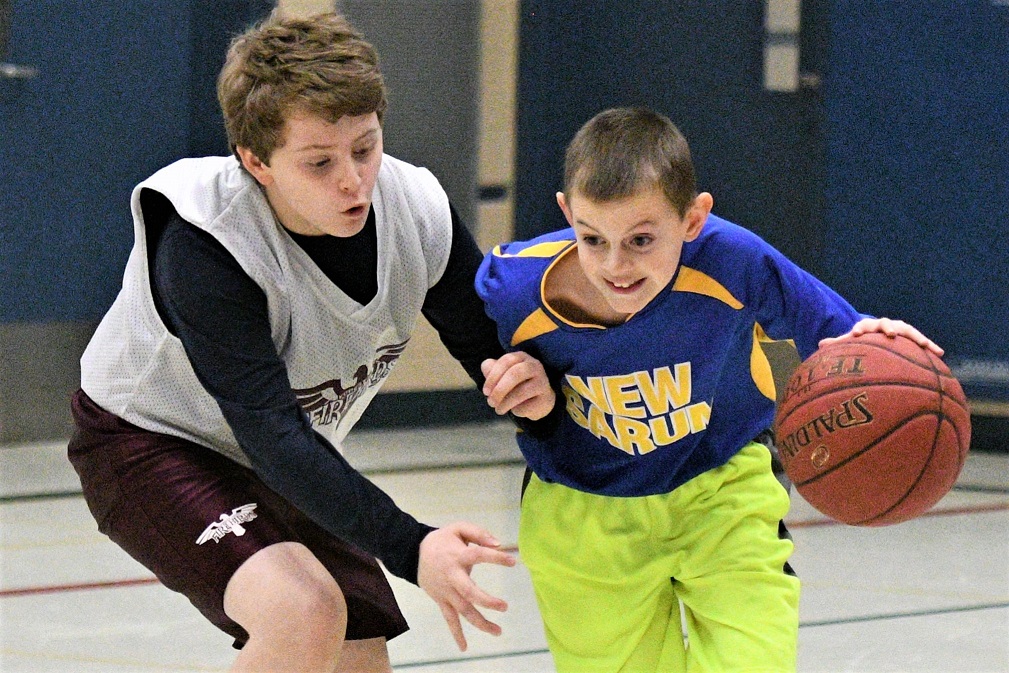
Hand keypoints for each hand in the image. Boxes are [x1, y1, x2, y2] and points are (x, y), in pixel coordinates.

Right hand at [417, 522, 516, 650]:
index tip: (513, 561)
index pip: (478, 555)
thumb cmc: (442, 541)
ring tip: (498, 631)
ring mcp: (446, 591)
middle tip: (504, 607)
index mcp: (458, 556)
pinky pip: (449, 619)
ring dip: (480, 622)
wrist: (413, 553)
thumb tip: (498, 544)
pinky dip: (456, 634)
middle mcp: (452, 576)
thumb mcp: (458, 528)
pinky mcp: (441, 600)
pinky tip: (464, 647)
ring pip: (462, 610)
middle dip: (487, 601)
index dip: (495, 558)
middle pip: (469, 591)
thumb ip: (478, 534)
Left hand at [481, 352, 555, 419]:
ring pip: (522, 391)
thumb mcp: (501, 375)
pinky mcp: (546, 398)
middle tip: (490, 403)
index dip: (493, 377)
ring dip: (505, 403)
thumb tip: (486, 366)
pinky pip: (528, 406)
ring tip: (499, 410)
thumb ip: (491, 369)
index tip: (485, 391)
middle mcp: (534, 366)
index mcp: (521, 357)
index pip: (506, 361)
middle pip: (515, 374)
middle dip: (499, 390)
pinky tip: (515, 410)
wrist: (538, 401)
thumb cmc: (516, 385)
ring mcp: (543, 381)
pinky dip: (517, 410)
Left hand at [818, 317, 943, 355]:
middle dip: (888, 328)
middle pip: (886, 324)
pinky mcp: (912, 337)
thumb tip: (819, 345)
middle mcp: (884, 325)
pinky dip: (930, 346)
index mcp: (867, 327)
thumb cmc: (862, 341)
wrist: (878, 333)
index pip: (863, 325)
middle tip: (891, 334)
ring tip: (923, 345)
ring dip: (916, 337)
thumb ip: (838, 344)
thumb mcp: (850, 343)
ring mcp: (900, 329)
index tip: (857, 334)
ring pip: (908, 331)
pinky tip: (940, 354)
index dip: (860, 329)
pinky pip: (922, 342)